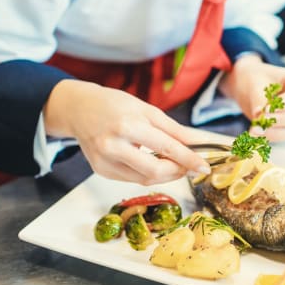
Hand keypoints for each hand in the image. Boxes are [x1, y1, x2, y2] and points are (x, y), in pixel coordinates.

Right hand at [43, 79, 210, 184]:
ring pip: (145, 179)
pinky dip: (148, 174)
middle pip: (155, 171)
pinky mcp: (100, 171)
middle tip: (190, 166)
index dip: (189, 160)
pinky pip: (132, 179)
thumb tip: (199, 143)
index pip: (167, 148)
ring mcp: (105, 161)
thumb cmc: (116, 105)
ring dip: (166, 175)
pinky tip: (153, 163)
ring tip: (175, 164)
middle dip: (178, 172)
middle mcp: (114, 146)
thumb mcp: (148, 110)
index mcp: (129, 126)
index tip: (205, 167)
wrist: (79, 109)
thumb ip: (174, 129)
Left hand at [218, 55, 284, 141]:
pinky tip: (254, 132)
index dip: (282, 105)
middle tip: (255, 122)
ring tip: (252, 129)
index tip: (264, 109)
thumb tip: (259, 121)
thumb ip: (259, 101)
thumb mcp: (256, 84)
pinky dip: (268, 136)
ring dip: (272, 132)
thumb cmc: (257, 78)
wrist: (252, 86)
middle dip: (275, 121)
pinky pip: (284, 137)